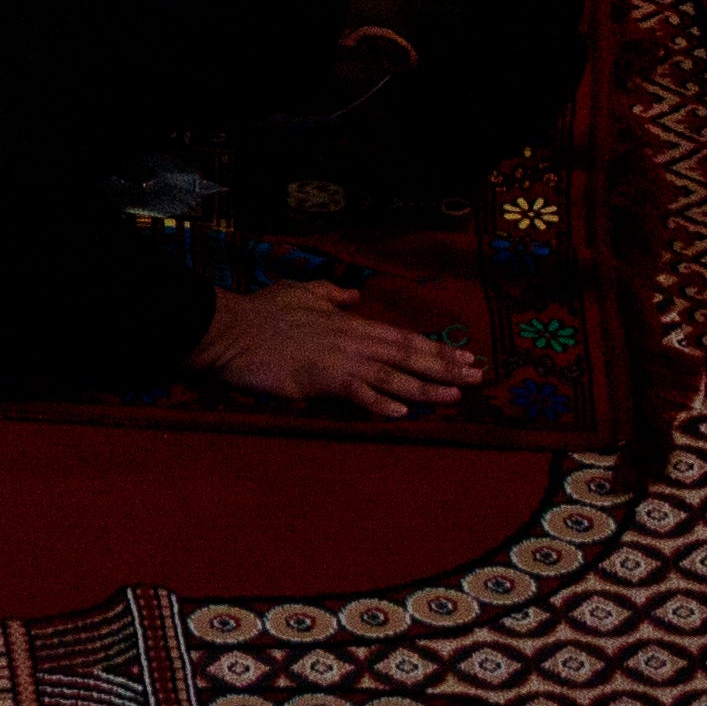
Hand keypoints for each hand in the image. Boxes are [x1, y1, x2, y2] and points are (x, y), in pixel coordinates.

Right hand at [194, 280, 486, 419]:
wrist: (229, 330)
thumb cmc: (262, 312)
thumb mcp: (299, 292)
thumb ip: (330, 294)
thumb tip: (354, 294)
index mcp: (349, 323)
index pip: (403, 337)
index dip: (437, 348)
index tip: (466, 357)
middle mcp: (352, 342)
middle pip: (407, 357)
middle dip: (445, 369)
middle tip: (477, 379)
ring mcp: (338, 361)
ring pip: (391, 377)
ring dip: (425, 389)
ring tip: (454, 399)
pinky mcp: (318, 380)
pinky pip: (356, 394)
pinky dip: (379, 404)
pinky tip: (402, 413)